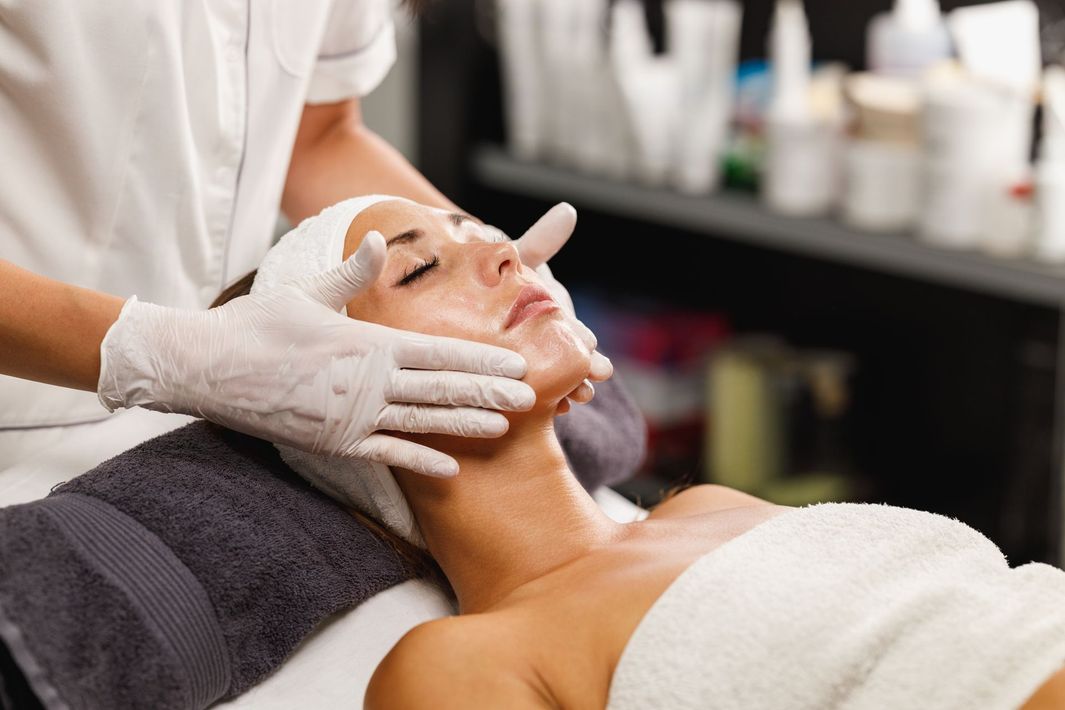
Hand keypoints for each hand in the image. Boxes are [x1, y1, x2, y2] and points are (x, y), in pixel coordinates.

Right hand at [97, 232, 535, 477]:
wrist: (204, 367)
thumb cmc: (256, 326)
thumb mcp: (308, 292)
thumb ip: (352, 275)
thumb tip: (379, 241)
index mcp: (367, 343)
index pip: (439, 351)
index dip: (482, 360)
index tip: (516, 363)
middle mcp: (367, 382)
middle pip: (442, 388)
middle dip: (489, 392)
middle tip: (531, 397)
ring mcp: (351, 416)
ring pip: (423, 421)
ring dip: (466, 425)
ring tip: (505, 427)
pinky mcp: (332, 442)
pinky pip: (385, 454)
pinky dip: (419, 461)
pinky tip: (450, 469)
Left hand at [509, 203, 613, 405]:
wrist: (458, 293)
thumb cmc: (492, 272)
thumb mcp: (515, 259)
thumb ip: (540, 241)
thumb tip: (568, 211)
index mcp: (549, 309)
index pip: (568, 323)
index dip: (580, 336)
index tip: (591, 346)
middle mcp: (543, 335)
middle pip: (563, 355)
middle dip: (578, 372)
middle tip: (586, 388)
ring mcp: (528, 358)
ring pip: (550, 376)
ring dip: (563, 390)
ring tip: (571, 403)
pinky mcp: (508, 377)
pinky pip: (527, 392)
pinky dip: (540, 401)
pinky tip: (548, 412)